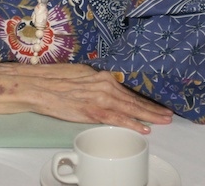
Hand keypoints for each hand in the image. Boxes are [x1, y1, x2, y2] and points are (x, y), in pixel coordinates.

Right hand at [0, 62, 173, 132]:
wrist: (37, 86)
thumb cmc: (53, 80)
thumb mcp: (78, 76)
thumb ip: (93, 83)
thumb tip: (102, 89)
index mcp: (100, 75)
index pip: (126, 90)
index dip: (142, 99)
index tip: (155, 104)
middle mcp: (104, 84)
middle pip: (133, 99)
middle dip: (152, 108)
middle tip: (168, 114)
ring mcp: (100, 97)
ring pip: (131, 108)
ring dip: (149, 116)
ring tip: (162, 121)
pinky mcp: (94, 110)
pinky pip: (118, 118)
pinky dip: (133, 123)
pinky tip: (144, 128)